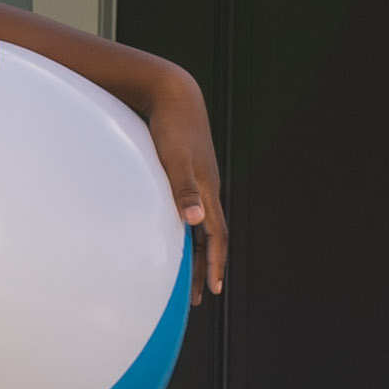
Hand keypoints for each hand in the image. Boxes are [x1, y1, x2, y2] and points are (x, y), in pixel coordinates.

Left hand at [127, 61, 233, 292]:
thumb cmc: (172, 126)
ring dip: (198, 250)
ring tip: (189, 271)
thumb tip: (195, 220)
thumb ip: (184, 189)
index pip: (217, 237)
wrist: (175, 95)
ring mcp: (199, 181)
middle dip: (208, 266)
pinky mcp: (188, 172)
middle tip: (201, 293)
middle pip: (211, 236)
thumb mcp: (175, 159)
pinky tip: (176, 230)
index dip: (216, 265)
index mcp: (208, 191)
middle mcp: (207, 190)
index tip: (214, 289)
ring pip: (202, 224)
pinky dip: (188, 228)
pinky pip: (192, 209)